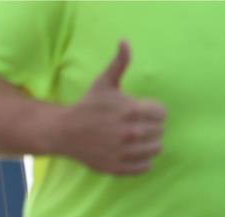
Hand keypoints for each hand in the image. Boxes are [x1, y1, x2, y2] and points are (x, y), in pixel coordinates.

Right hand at [59, 41, 164, 174]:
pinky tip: (132, 153)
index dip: (153, 112)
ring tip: (137, 140)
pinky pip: (144, 167)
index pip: (161, 114)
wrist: (63, 132)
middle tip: (136, 126)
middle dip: (150, 128)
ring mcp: (123, 152)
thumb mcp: (103, 83)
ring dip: (149, 145)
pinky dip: (143, 162)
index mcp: (130, 111)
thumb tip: (124, 41)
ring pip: (155, 150)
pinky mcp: (116, 167)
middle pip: (159, 132)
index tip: (141, 112)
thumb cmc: (87, 106)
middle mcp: (129, 133)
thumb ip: (119, 63)